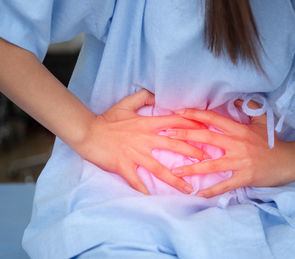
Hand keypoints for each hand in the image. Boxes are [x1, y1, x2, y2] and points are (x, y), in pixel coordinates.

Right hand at [74, 89, 209, 194]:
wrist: (87, 132)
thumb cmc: (107, 119)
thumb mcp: (126, 103)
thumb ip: (144, 98)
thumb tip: (158, 95)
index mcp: (147, 124)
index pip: (175, 122)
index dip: (192, 124)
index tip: (206, 129)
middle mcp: (145, 139)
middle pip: (173, 145)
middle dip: (192, 152)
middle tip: (207, 160)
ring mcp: (135, 154)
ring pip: (159, 168)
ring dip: (175, 179)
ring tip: (188, 188)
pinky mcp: (124, 166)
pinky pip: (136, 181)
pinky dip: (144, 190)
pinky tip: (155, 199)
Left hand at [168, 99, 294, 197]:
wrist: (288, 161)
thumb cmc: (272, 142)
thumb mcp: (262, 121)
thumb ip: (250, 108)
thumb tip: (237, 99)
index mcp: (238, 130)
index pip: (212, 119)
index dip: (195, 115)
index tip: (178, 112)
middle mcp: (236, 144)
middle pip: (206, 138)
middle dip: (185, 136)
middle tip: (167, 135)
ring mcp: (239, 162)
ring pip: (211, 164)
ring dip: (192, 168)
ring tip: (176, 172)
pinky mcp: (243, 177)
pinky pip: (224, 185)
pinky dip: (211, 191)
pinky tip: (197, 194)